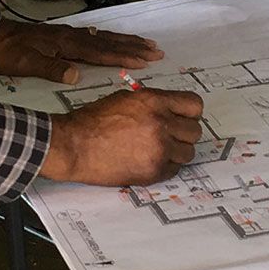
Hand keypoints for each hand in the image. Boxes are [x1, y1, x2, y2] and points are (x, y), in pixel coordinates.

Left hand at [0, 16, 163, 85]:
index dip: (124, 57)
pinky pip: (94, 36)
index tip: (146, 60)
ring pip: (103, 37)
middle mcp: (72, 36)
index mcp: (66, 44)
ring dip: (125, 41)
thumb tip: (75, 75)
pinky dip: (108, 39)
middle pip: (109, 42)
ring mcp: (68, 34)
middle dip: (134, 47)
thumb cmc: (7, 53)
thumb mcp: (25, 64)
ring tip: (145, 43)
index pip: (101, 53)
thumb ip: (51, 68)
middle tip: (157, 50)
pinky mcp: (62, 34)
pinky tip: (112, 40)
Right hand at [39, 86, 205, 185]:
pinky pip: (175, 170)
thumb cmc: (93, 121)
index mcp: (154, 102)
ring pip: (188, 153)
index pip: (194, 105)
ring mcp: (158, 150)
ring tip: (158, 150)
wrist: (73, 145)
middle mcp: (160, 124)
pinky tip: (148, 161)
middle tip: (169, 136)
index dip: (190, 113)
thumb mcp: (125, 98)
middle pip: (195, 131)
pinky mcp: (153, 171)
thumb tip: (171, 110)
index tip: (184, 118)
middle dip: (183, 134)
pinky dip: (165, 167)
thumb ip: (153, 103)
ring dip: (177, 152)